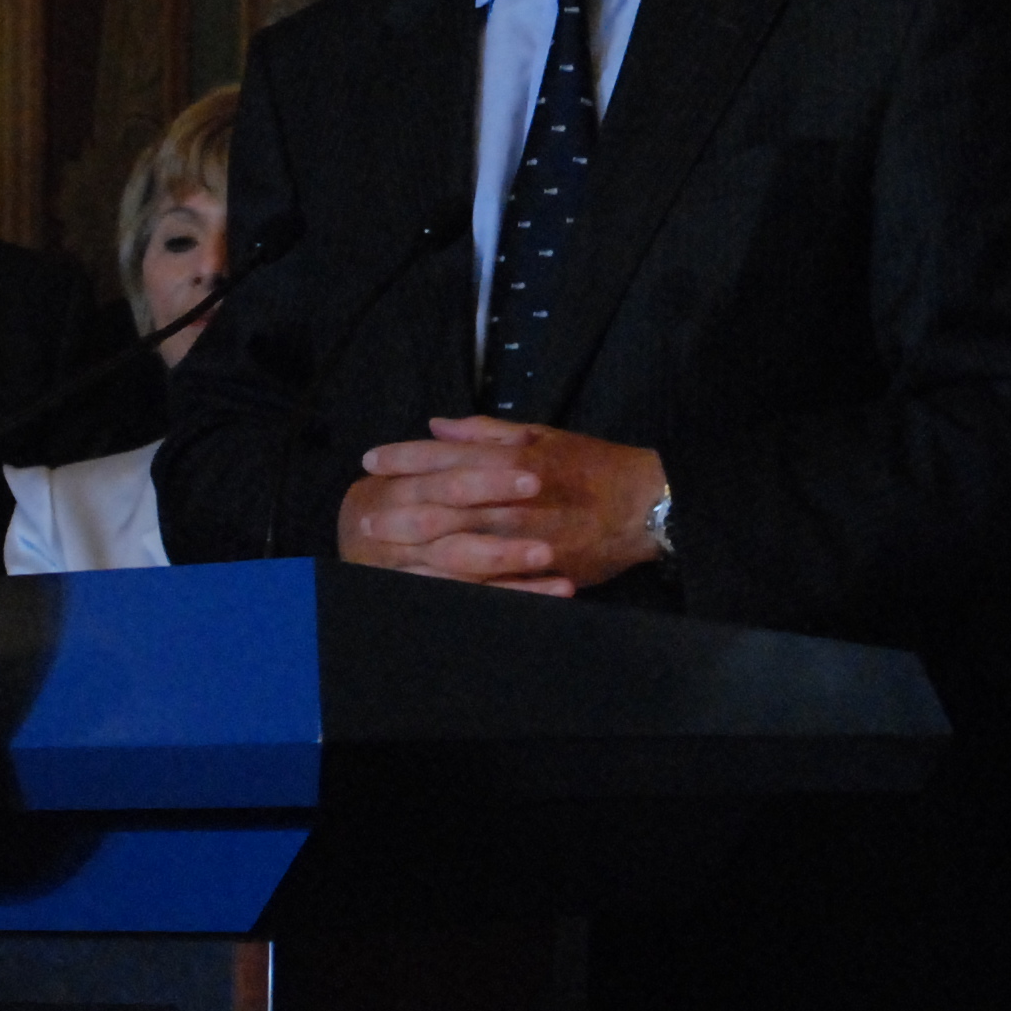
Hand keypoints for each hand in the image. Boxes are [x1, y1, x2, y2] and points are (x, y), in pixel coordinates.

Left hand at [337, 417, 666, 595]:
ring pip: (460, 543)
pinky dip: (457, 582)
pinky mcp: (539, 569)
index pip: (447, 455)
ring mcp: (527, 537)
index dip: (404, 457)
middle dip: (399, 507)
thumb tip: (437, 426)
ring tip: (382, 552)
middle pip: (443, 502)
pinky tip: (429, 584)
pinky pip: (492, 581)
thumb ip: (486, 432)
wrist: (648, 505)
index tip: (371, 460)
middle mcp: (515, 497)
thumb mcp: (542, 434)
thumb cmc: (594, 465)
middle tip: (362, 514)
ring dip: (417, 547)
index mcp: (514, 458)